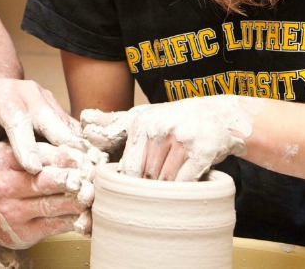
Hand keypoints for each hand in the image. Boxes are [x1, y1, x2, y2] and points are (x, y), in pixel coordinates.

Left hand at [0, 78, 88, 194]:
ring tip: (89, 175)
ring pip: (68, 127)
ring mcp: (48, 98)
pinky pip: (74, 131)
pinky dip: (83, 151)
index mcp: (3, 95)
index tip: (33, 169)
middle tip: (73, 175)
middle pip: (51, 121)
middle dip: (64, 149)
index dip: (26, 144)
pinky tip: (91, 169)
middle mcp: (29, 92)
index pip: (16, 119)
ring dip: (80, 152)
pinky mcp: (60, 108)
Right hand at [0, 141, 86, 248]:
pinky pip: (56, 226)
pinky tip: (88, 215)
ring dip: (79, 200)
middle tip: (95, 175)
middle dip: (76, 178)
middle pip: (47, 180)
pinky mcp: (23, 232)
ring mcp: (13, 211)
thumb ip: (41, 149)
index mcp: (4, 158)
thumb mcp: (11, 153)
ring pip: (54, 205)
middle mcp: (5, 185)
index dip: (70, 156)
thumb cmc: (0, 175)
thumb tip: (81, 149)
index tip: (90, 156)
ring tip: (95, 194)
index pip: (42, 155)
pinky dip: (76, 220)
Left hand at [81, 95, 261, 180]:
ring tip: (171, 184)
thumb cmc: (175, 119)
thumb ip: (113, 122)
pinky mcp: (204, 151)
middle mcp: (160, 129)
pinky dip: (186, 189)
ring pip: (165, 182)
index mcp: (141, 122)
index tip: (132, 191)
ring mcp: (183, 139)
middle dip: (149, 188)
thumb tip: (84, 119)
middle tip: (154, 190)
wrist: (220, 114)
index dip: (130, 184)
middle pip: (146, 177)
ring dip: (167, 190)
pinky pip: (186, 182)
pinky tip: (188, 184)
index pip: (128, 168)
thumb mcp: (144, 115)